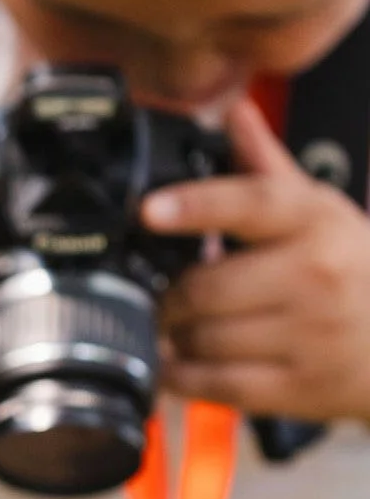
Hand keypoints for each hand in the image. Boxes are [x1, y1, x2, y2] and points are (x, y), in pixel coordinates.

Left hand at [150, 94, 369, 419]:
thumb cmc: (353, 271)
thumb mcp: (319, 212)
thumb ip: (267, 168)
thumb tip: (232, 113)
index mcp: (315, 221)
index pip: (251, 203)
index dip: (194, 206)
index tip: (148, 210)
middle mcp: (315, 275)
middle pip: (206, 286)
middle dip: (169, 295)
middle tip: (164, 296)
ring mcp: (310, 334)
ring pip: (205, 338)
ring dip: (175, 337)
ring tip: (177, 329)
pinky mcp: (300, 385)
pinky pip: (217, 384)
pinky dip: (183, 376)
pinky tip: (177, 364)